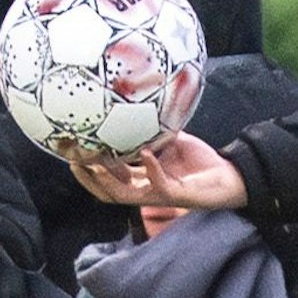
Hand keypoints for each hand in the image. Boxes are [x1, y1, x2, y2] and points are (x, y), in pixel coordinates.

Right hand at [68, 131, 247, 210]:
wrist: (228, 176)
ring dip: (109, 180)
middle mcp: (144, 189)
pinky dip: (151, 169)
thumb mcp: (170, 140)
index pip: (105, 176)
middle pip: (105, 190)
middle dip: (86, 177)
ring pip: (124, 195)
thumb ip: (153, 128)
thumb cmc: (199, 161)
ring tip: (96, 163)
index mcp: (139, 178)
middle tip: (72, 159)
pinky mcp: (176, 195)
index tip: (68, 149)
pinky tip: (147, 154)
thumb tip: (138, 102)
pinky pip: (159, 185)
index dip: (85, 166)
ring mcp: (158, 194)